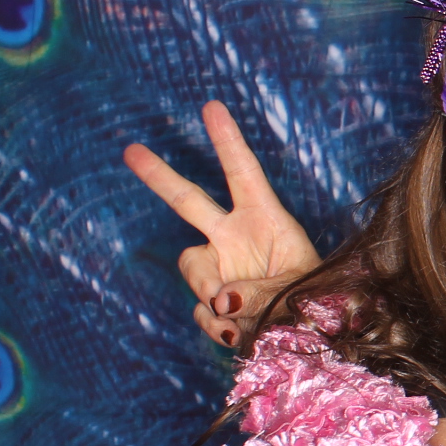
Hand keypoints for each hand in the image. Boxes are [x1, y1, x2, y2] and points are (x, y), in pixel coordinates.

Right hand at [124, 101, 320, 347]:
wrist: (307, 340)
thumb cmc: (314, 301)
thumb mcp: (299, 289)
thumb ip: (260, 291)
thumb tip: (221, 299)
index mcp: (266, 220)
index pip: (244, 174)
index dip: (228, 141)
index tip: (212, 106)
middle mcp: (236, 237)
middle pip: (189, 201)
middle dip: (159, 177)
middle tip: (131, 150)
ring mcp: (220, 267)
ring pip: (190, 267)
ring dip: (209, 291)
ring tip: (243, 311)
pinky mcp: (212, 301)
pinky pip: (201, 310)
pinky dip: (218, 325)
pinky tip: (242, 333)